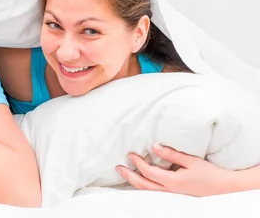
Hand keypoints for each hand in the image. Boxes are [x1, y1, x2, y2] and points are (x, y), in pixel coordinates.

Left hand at [116, 144, 236, 196]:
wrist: (223, 187)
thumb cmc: (208, 173)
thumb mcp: (190, 160)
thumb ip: (171, 154)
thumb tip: (153, 146)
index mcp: (172, 182)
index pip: (149, 172)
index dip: (138, 163)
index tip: (130, 154)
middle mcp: (169, 190)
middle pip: (143, 185)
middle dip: (129, 176)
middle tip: (118, 168)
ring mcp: (172, 194)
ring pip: (148, 190)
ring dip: (134, 182)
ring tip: (124, 174)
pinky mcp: (174, 195)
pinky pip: (154, 191)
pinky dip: (144, 185)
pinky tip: (140, 180)